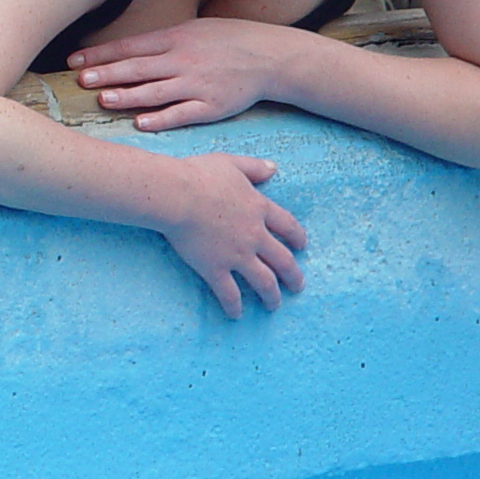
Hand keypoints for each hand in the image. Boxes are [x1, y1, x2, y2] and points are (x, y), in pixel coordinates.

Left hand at [68, 19, 303, 130]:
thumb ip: (159, 41)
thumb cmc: (226, 41)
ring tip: (102, 100)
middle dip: (106, 74)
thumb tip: (121, 51)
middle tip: (80, 81)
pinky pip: (182, 114)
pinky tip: (139, 122)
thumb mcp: (192, 29)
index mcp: (176, 38)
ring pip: (155, 92)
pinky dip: (160, 119)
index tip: (73, 61)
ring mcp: (197, 84)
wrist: (270, 57)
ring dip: (127, 96)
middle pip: (138, 69)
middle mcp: (183, 60)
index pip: (130, 47)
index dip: (100, 55)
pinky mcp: (211, 106)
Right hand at [159, 153, 306, 316]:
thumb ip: (254, 167)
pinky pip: (229, 292)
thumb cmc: (199, 176)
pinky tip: (237, 315)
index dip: (297, 237)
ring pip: (263, 280)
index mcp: (259, 209)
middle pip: (282, 260)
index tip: (302, 246)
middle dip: (293, 275)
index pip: (287, 226)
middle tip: (298, 286)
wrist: (177, 195)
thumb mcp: (231, 164)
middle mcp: (254, 235)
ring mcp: (237, 254)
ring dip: (271, 295)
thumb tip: (274, 168)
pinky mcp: (215, 268)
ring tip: (275, 305)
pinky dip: (235, 305)